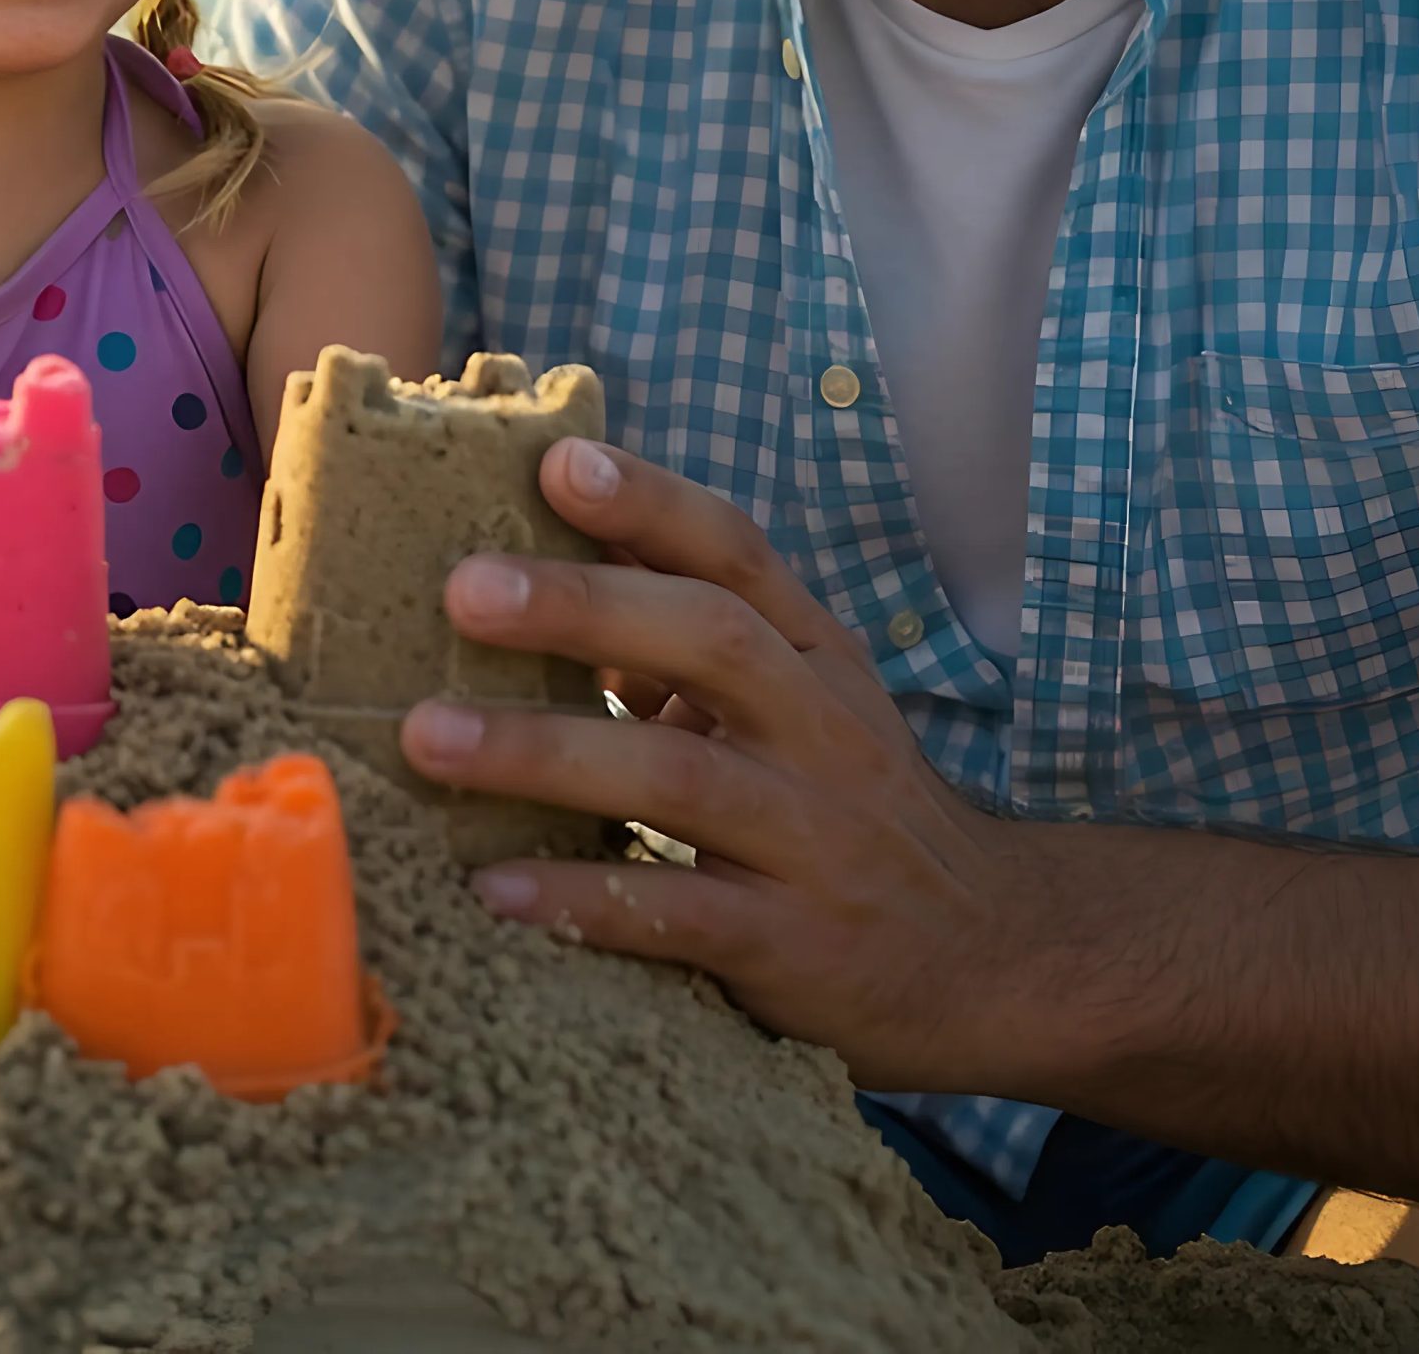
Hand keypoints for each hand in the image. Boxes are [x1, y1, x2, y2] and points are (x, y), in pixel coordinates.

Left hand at [398, 440, 1049, 1093]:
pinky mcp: (795, 946)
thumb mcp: (793, 699)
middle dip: (582, 607)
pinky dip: (582, 898)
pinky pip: (679, 916)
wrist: (988, 956)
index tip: (558, 463)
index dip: (652, 502)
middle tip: (463, 590)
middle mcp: (822, 729)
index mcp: (814, 654)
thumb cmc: (844, 802)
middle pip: (709, 640)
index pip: (736, 552)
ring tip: (429, 736)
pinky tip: (494, 885)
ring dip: (546, 751)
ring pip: (679, 776)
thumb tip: (531, 553)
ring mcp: (813, 837)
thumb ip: (681, 634)